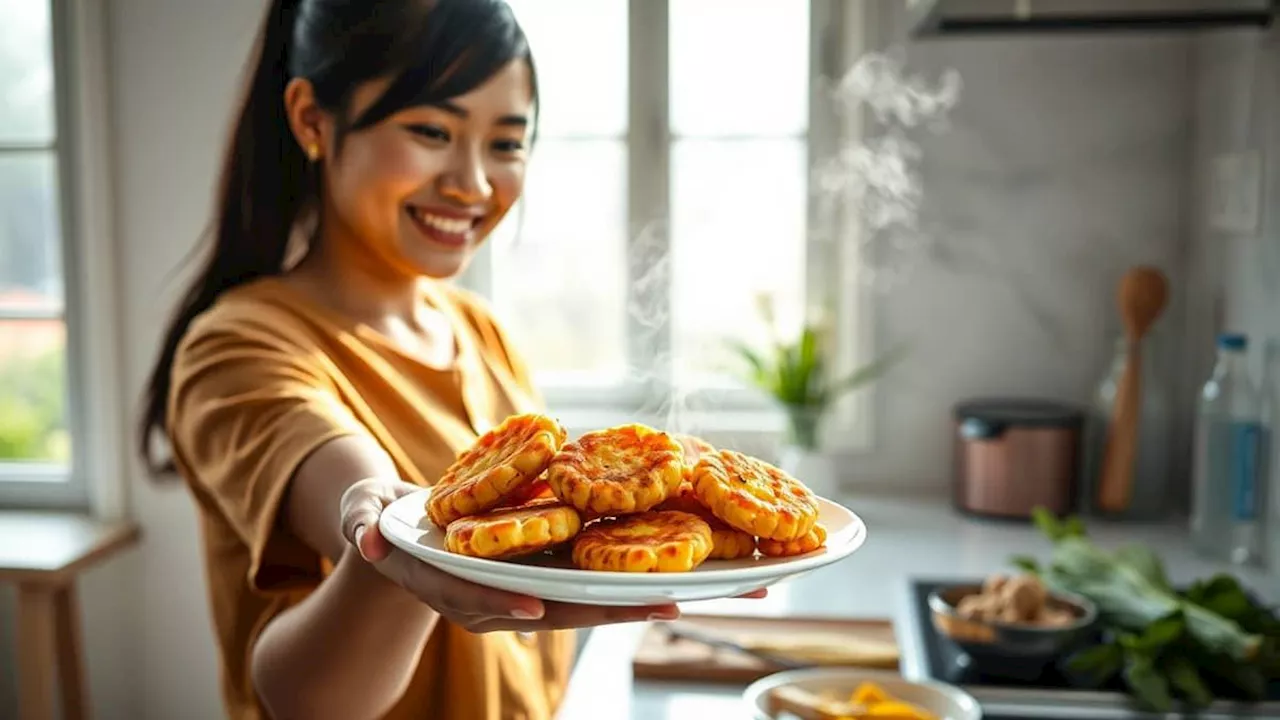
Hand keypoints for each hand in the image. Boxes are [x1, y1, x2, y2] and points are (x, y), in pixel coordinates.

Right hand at [340, 478, 768, 632]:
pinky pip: (602, 573)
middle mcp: (507, 600)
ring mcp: (533, 589)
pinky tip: (690, 562)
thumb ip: (362, 527)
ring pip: (598, 596)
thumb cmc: (379, 524)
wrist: (400, 539)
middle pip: (569, 606)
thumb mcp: (364, 519)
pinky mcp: (552, 571)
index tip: (554, 609)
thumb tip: (360, 538)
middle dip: (622, 606)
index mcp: (463, 592)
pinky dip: (643, 570)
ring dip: (654, 593)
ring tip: (712, 587)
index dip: (527, 603)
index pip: (501, 600)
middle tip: (679, 600)